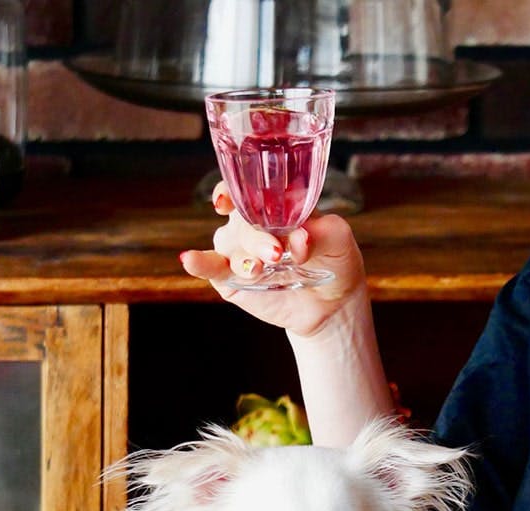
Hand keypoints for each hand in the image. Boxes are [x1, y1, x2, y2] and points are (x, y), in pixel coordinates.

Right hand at [179, 182, 368, 338]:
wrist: (333, 305)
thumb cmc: (336, 261)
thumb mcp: (339, 239)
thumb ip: (322, 230)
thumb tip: (299, 236)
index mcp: (274, 206)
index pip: (245, 187)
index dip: (233, 188)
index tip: (228, 197)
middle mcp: (251, 225)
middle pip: (239, 218)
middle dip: (256, 236)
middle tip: (277, 253)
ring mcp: (239, 252)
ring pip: (227, 243)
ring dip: (242, 255)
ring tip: (259, 269)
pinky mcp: (230, 280)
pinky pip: (210, 268)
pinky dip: (198, 263)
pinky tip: (190, 259)